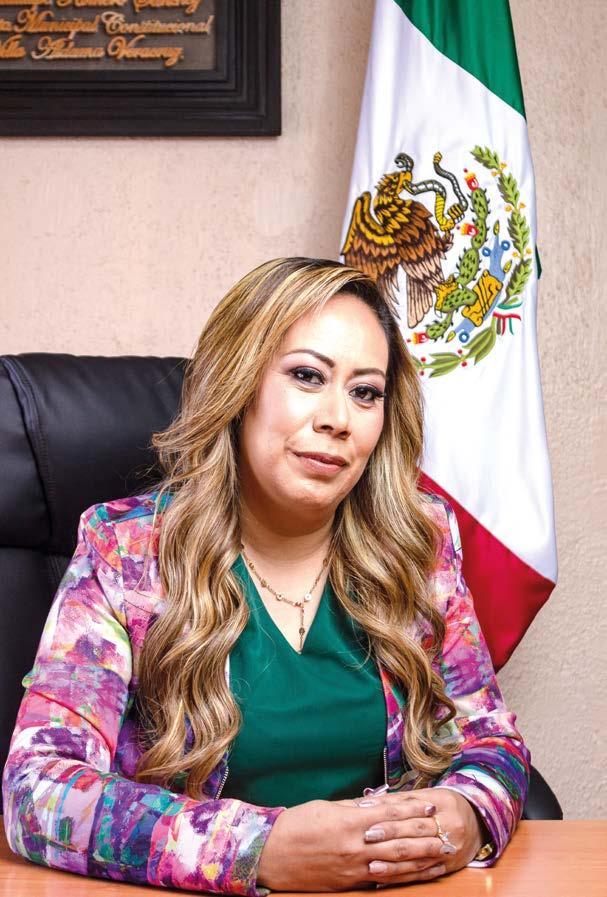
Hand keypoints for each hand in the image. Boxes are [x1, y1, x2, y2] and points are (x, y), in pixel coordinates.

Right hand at [257, 795, 447, 891]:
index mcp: (349, 822)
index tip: (432, 808)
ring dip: (422, 860)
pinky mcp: (349, 883)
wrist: (271, 854)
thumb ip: (355, 808)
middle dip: (426, 837)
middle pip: (399, 840)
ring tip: (442, 856)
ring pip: (395, 863)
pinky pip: (382, 880)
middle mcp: (355, 846)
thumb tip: (380, 803)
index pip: (390, 814)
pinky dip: (403, 877)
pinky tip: (417, 874)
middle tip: (448, 834)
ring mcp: (353, 867)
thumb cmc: (296, 825)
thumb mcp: (327, 808)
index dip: (413, 811)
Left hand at [347, 787, 483, 885]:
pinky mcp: (449, 867)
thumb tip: (369, 802)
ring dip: (394, 865)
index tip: (368, 820)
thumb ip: (401, 799)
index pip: (412, 812)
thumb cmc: (446, 804)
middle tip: (367, 839)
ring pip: (419, 859)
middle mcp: (449, 827)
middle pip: (415, 834)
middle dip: (389, 837)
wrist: (480, 820)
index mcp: (442, 804)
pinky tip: (387, 880)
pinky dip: (404, 878)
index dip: (389, 817)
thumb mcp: (429, 794)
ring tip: (373, 867)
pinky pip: (425, 875)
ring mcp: (450, 850)